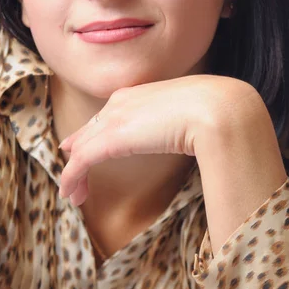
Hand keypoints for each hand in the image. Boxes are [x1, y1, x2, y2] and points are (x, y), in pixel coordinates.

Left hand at [59, 74, 267, 203]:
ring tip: (72, 194)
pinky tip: (72, 194)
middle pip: (90, 130)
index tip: (82, 146)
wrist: (216, 108)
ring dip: (74, 173)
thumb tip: (189, 133)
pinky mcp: (111, 138)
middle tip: (72, 173)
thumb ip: (179, 120)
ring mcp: (114, 118)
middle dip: (78, 151)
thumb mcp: (190, 113)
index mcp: (139, 94)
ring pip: (82, 147)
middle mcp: (121, 102)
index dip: (92, 132)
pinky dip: (73, 177)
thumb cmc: (214, 111)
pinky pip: (82, 161)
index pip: (107, 115)